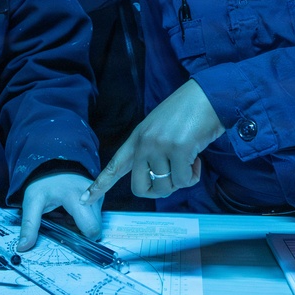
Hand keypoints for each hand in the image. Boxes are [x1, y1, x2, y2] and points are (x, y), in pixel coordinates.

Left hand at [17, 173, 101, 251]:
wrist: (52, 163)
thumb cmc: (43, 183)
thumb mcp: (32, 203)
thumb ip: (29, 226)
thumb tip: (23, 247)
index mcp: (76, 197)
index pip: (91, 228)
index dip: (82, 238)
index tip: (68, 237)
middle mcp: (92, 194)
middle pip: (95, 227)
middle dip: (81, 232)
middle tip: (64, 225)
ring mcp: (98, 193)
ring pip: (96, 221)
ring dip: (82, 225)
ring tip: (66, 216)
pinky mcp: (99, 194)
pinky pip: (95, 214)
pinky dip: (84, 218)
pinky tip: (71, 211)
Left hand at [81, 79, 223, 203]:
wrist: (208, 95)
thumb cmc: (188, 113)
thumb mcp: (160, 129)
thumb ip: (152, 150)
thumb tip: (157, 178)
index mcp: (137, 137)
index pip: (115, 165)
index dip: (100, 184)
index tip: (85, 199)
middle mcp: (144, 143)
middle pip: (140, 188)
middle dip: (159, 191)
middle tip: (174, 178)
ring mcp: (160, 146)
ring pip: (165, 187)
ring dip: (182, 180)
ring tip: (189, 160)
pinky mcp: (178, 149)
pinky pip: (184, 180)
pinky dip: (193, 176)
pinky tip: (197, 158)